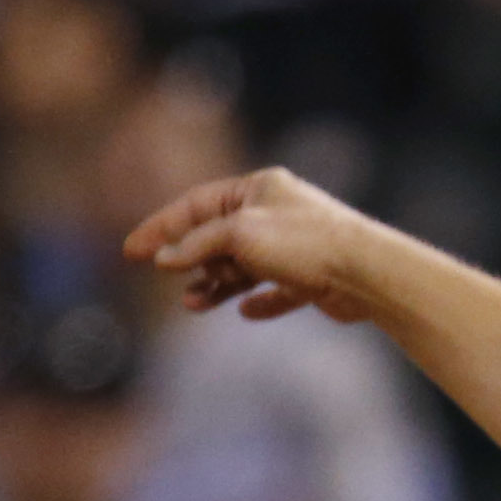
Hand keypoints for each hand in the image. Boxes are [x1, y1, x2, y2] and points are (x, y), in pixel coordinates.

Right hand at [125, 165, 380, 323]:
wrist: (368, 274)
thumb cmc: (305, 243)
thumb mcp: (239, 233)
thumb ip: (198, 243)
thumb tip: (166, 257)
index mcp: (258, 188)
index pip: (196, 204)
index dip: (161, 227)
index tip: (132, 251)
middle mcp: (276, 214)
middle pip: (220, 236)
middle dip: (192, 259)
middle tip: (168, 279)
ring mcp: (296, 247)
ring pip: (244, 267)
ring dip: (217, 284)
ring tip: (194, 304)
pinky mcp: (314, 279)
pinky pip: (278, 291)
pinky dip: (260, 300)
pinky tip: (246, 312)